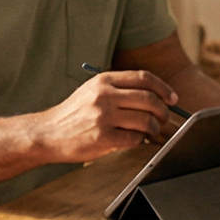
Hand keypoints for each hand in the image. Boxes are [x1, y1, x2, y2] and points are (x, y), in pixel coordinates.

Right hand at [33, 70, 181, 162]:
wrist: (47, 133)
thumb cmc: (73, 114)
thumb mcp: (92, 91)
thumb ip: (119, 89)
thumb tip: (154, 97)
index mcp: (103, 80)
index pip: (144, 78)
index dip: (164, 88)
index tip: (172, 99)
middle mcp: (104, 95)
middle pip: (149, 99)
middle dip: (163, 111)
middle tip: (164, 120)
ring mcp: (103, 116)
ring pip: (145, 120)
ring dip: (153, 129)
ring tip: (150, 133)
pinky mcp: (102, 137)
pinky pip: (135, 139)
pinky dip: (140, 141)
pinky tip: (135, 141)